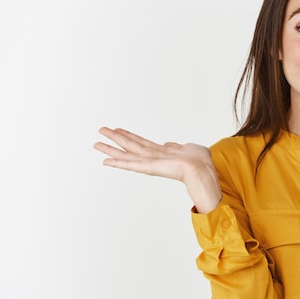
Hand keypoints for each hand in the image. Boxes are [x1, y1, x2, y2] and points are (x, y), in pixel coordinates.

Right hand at [94, 127, 221, 212]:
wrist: (202, 168)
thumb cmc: (200, 160)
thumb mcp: (188, 148)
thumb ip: (177, 146)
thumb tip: (169, 144)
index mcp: (162, 152)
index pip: (142, 143)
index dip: (129, 136)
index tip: (118, 130)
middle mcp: (153, 157)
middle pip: (130, 146)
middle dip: (115, 139)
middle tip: (100, 132)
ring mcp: (150, 163)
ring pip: (127, 153)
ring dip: (111, 148)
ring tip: (96, 143)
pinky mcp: (150, 168)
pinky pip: (131, 164)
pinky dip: (118, 162)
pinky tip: (106, 160)